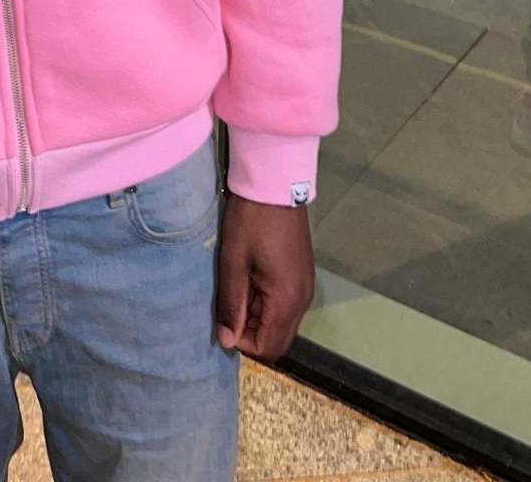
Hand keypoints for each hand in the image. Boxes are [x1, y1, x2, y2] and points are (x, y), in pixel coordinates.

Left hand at [215, 194, 315, 360]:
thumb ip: (231, 305)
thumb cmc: (250, 221)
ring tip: (238, 286)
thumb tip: (226, 341)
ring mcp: (305, 287)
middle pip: (278, 340)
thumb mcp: (233, 263)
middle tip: (231, 305)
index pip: (268, 347)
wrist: (275, 184)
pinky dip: (267, 302)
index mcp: (287, 301)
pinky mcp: (302, 274)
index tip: (225, 318)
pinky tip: (250, 278)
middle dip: (252, 332)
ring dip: (258, 315)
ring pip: (282, 322)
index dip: (242, 341)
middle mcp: (303, 300)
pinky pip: (286, 303)